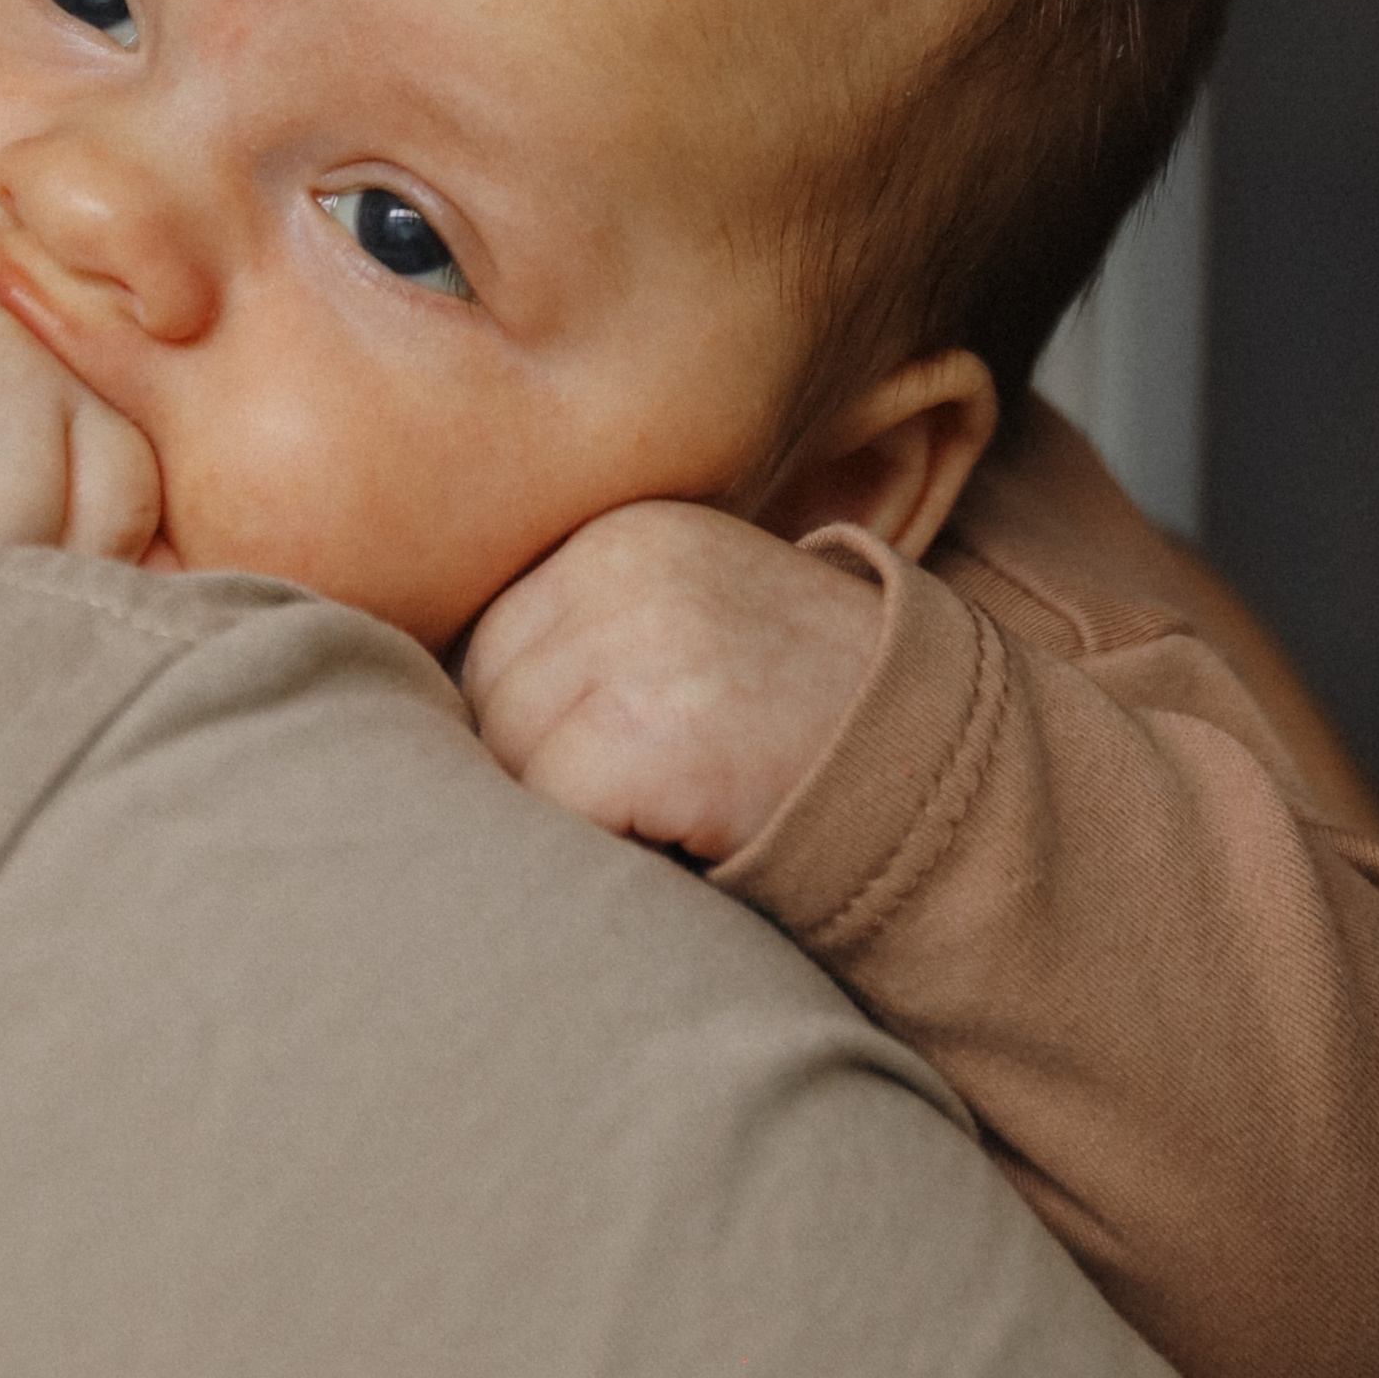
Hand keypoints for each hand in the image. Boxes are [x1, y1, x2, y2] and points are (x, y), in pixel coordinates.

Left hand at [463, 503, 884, 865]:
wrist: (944, 762)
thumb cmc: (806, 714)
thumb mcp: (699, 621)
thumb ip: (594, 632)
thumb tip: (434, 705)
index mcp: (629, 530)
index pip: (491, 638)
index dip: (515, 724)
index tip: (576, 772)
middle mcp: (628, 565)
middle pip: (484, 696)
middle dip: (525, 771)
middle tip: (615, 816)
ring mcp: (644, 643)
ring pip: (508, 757)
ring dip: (560, 816)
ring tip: (651, 826)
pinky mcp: (659, 732)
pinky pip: (554, 808)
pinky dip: (598, 847)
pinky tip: (669, 846)